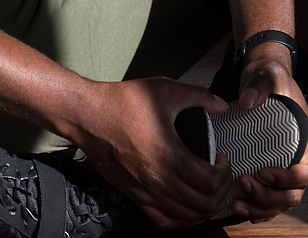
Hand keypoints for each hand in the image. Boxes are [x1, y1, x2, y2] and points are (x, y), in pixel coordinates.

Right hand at [72, 77, 232, 228]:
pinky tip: (185, 206)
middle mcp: (157, 178)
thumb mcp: (163, 89)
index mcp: (168, 154)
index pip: (210, 181)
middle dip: (220, 192)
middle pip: (203, 204)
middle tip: (221, 177)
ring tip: (208, 190)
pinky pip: (163, 221)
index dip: (224, 173)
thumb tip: (220, 104)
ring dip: (204, 208)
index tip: (223, 160)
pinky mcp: (134, 195)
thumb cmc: (121, 102)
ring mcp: (145, 191)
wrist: (87, 115)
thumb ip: (197, 95)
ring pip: (186, 217)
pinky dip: (181, 219)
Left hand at [228, 52, 307, 222]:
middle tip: (243, 183)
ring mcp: (281, 167)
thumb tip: (249, 101)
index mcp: (303, 142)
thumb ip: (261, 85)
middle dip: (269, 197)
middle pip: (291, 193)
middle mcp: (294, 159)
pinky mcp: (266, 170)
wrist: (260, 80)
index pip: (305, 172)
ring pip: (279, 202)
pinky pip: (268, 199)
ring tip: (237, 202)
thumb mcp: (268, 75)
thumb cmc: (269, 79)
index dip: (288, 179)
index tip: (263, 172)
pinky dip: (257, 208)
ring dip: (260, 207)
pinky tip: (240, 206)